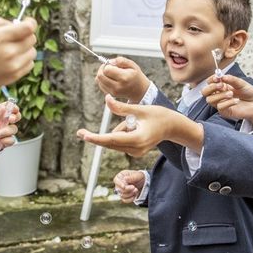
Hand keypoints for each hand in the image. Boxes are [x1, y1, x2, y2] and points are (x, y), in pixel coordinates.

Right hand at [0, 17, 36, 120]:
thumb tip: (17, 23)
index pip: (28, 28)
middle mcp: (9, 51)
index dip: (30, 23)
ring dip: (26, 48)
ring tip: (13, 50)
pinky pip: (30, 64)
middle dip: (26, 35)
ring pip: (33, 52)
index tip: (28, 22)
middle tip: (16, 37)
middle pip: (32, 38)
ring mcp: (14, 65)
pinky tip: (13, 60)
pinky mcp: (16, 75)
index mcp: (0, 37)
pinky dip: (25, 60)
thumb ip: (0, 23)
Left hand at [0, 101, 20, 150]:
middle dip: (15, 117)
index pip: (8, 108)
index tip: (14, 109)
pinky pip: (12, 140)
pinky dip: (7, 140)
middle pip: (15, 117)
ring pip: (13, 129)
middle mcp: (1, 123)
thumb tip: (4, 107)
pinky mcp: (4, 142)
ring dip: (6, 131)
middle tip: (10, 119)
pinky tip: (0, 141)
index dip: (13, 108)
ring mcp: (4, 132)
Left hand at [77, 95, 203, 156]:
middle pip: (110, 143)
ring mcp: (136, 152)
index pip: (111, 139)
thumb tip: (106, 100)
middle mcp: (136, 149)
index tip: (84, 135)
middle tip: (79, 132)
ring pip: (114, 143)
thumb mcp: (140, 109)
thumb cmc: (159, 115)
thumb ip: (121, 107)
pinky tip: (132, 126)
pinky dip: (118, 135)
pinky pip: (120, 143)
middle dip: (96, 137)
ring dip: (111, 134)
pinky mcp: (135, 151)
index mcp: (137, 139)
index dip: (96, 137)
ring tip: (129, 123)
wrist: (173, 127)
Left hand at [95, 57, 150, 102]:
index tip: (112, 64)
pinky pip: (100, 85)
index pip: (107, 70)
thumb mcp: (132, 65)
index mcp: (124, 78)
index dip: (107, 65)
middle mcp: (118, 86)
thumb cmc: (135, 76)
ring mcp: (114, 92)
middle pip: (100, 76)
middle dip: (102, 69)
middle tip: (108, 67)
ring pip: (98, 80)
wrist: (139, 90)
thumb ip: (121, 60)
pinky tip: (110, 78)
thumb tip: (110, 61)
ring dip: (102, 74)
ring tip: (110, 73)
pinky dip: (102, 80)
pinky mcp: (111, 94)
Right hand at [113, 170, 145, 202]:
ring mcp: (121, 190)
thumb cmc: (139, 177)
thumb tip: (125, 179)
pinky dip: (130, 199)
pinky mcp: (124, 196)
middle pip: (119, 189)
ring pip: (122, 195)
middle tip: (135, 188)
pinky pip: (124, 200)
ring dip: (130, 194)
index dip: (119, 184)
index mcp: (121, 176)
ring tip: (136, 190)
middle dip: (127, 189)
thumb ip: (131, 177)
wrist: (143, 182)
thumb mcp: (137, 175)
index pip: (116, 180)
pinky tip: (135, 195)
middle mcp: (119, 183)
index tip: (124, 186)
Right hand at [202, 74, 252, 125]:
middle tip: (221, 85)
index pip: (209, 82)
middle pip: (204, 92)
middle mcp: (219, 95)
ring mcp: (221, 104)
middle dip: (211, 87)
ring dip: (220, 95)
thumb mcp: (241, 83)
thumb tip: (222, 76)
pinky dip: (227, 102)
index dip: (211, 79)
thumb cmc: (249, 93)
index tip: (217, 77)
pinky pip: (220, 107)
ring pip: (210, 100)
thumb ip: (232, 80)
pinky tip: (236, 100)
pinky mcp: (225, 112)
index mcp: (221, 86)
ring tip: (231, 93)